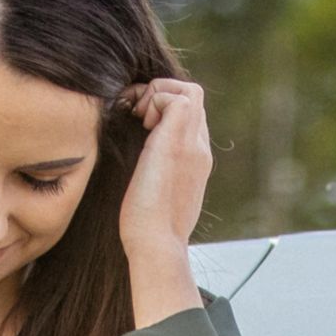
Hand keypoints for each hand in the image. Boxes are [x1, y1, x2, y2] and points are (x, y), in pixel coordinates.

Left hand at [117, 78, 208, 322]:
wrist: (157, 245)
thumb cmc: (147, 229)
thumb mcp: (157, 196)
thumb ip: (158, 176)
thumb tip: (142, 172)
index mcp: (195, 161)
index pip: (190, 116)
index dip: (164, 108)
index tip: (139, 123)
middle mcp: (199, 148)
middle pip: (192, 97)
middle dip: (159, 94)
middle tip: (135, 114)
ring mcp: (193, 144)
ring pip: (189, 91)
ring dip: (158, 94)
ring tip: (138, 116)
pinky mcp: (179, 140)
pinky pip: (176, 97)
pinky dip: (154, 100)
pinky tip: (139, 123)